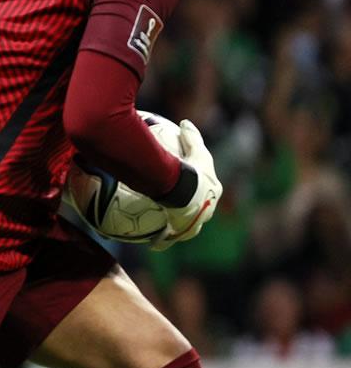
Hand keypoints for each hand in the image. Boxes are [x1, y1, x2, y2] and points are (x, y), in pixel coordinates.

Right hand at [151, 119, 222, 250]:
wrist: (187, 195)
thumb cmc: (193, 172)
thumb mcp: (195, 149)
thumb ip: (191, 136)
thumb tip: (185, 123)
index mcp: (214, 192)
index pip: (211, 190)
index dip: (204, 188)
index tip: (196, 189)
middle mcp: (208, 211)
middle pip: (201, 211)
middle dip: (193, 212)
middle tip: (181, 209)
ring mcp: (195, 224)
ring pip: (186, 228)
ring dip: (178, 229)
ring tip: (166, 231)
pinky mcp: (181, 234)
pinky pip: (169, 239)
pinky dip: (162, 241)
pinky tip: (153, 244)